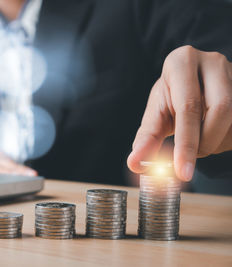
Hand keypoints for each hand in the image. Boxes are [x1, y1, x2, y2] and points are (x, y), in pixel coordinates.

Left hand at [128, 45, 231, 180]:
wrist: (193, 82)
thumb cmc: (172, 97)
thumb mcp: (157, 113)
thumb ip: (146, 138)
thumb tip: (135, 163)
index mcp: (181, 62)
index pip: (188, 107)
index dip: (186, 144)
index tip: (183, 171)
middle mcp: (211, 61)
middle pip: (221, 109)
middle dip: (206, 142)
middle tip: (191, 155)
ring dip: (219, 141)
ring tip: (201, 142)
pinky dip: (229, 138)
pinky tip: (216, 137)